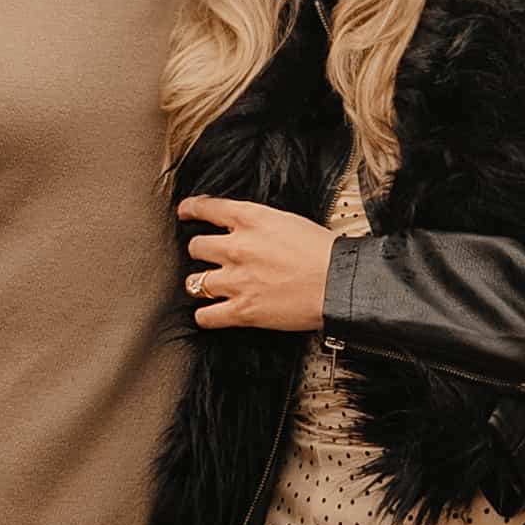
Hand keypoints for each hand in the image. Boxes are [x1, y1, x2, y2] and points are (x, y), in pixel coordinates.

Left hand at [180, 201, 337, 332]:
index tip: (185, 212)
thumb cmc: (325, 253)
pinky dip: (206, 316)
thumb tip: (250, 230)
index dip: (191, 210)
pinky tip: (212, 313)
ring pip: (195, 282)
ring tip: (210, 286)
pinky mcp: (242, 310)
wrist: (338, 283)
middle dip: (202, 252)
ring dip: (201, 284)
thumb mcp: (289, 222)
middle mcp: (237, 247)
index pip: (207, 208)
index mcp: (251, 219)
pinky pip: (206, 316)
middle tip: (210, 257)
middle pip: (196, 247)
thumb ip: (262, 224)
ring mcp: (236, 280)